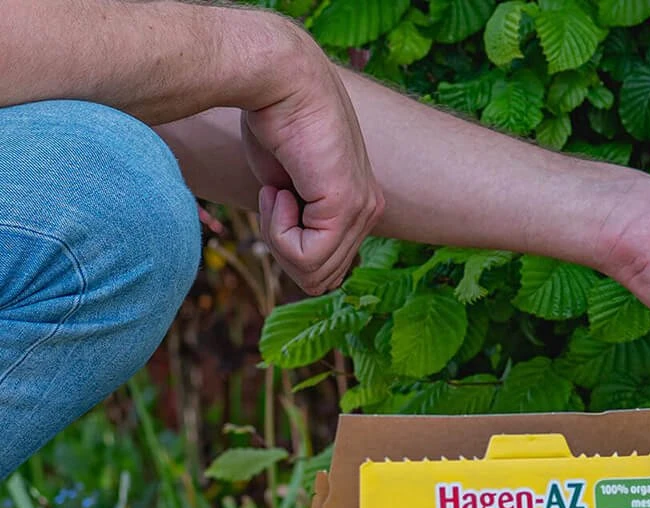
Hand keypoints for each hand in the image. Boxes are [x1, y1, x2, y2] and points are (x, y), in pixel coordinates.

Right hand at [240, 33, 383, 294]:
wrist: (274, 77)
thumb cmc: (272, 119)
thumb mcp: (287, 182)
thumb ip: (300, 219)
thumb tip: (297, 256)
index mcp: (360, 207)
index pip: (329, 270)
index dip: (292, 249)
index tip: (279, 200)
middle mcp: (369, 210)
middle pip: (321, 279)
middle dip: (285, 248)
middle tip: (275, 196)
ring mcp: (362, 209)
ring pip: (313, 273)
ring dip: (279, 237)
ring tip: (279, 190)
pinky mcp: (346, 206)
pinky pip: (305, 256)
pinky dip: (279, 231)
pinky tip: (280, 190)